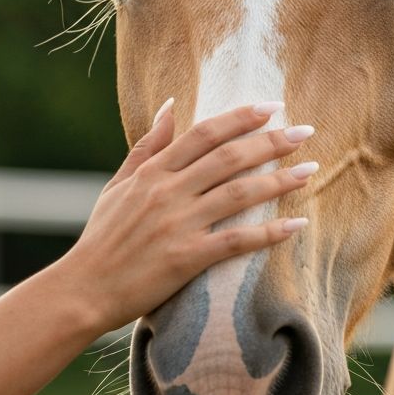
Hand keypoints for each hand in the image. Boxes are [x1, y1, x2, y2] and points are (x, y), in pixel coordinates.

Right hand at [54, 100, 316, 333]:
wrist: (82, 290)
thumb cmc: (102, 237)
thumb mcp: (119, 183)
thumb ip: (149, 144)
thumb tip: (172, 103)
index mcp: (153, 172)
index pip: (205, 133)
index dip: (241, 117)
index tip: (273, 107)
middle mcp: (168, 192)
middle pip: (230, 157)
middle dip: (272, 142)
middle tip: (306, 132)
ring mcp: (178, 225)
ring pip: (239, 194)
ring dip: (279, 180)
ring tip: (311, 171)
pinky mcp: (187, 258)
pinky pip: (237, 241)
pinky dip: (269, 232)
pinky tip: (296, 224)